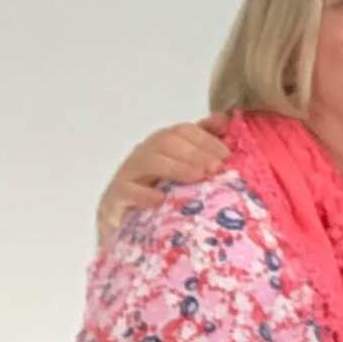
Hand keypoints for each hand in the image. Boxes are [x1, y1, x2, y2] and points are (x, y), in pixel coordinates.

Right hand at [95, 120, 228, 247]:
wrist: (124, 221)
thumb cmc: (160, 191)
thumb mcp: (185, 168)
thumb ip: (203, 144)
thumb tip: (223, 120)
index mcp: (163, 144)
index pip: (184, 131)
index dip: (206, 139)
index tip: (227, 154)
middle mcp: (145, 153)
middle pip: (167, 142)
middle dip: (195, 153)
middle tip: (217, 168)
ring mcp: (128, 173)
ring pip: (149, 161)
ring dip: (176, 168)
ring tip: (198, 177)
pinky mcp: (115, 196)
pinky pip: (126, 190)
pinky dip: (143, 194)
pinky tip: (160, 199)